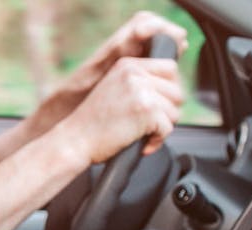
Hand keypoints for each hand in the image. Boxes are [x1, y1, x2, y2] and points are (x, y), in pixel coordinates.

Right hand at [57, 57, 183, 163]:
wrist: (74, 140)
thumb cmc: (92, 123)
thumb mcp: (115, 90)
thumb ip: (140, 83)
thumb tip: (173, 87)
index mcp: (128, 65)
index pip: (170, 68)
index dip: (168, 90)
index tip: (156, 106)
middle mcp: (135, 73)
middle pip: (177, 91)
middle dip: (167, 111)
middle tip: (147, 124)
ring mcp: (141, 91)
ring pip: (175, 111)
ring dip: (162, 127)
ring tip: (141, 134)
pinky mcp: (146, 110)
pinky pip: (168, 128)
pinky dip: (157, 141)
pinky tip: (141, 143)